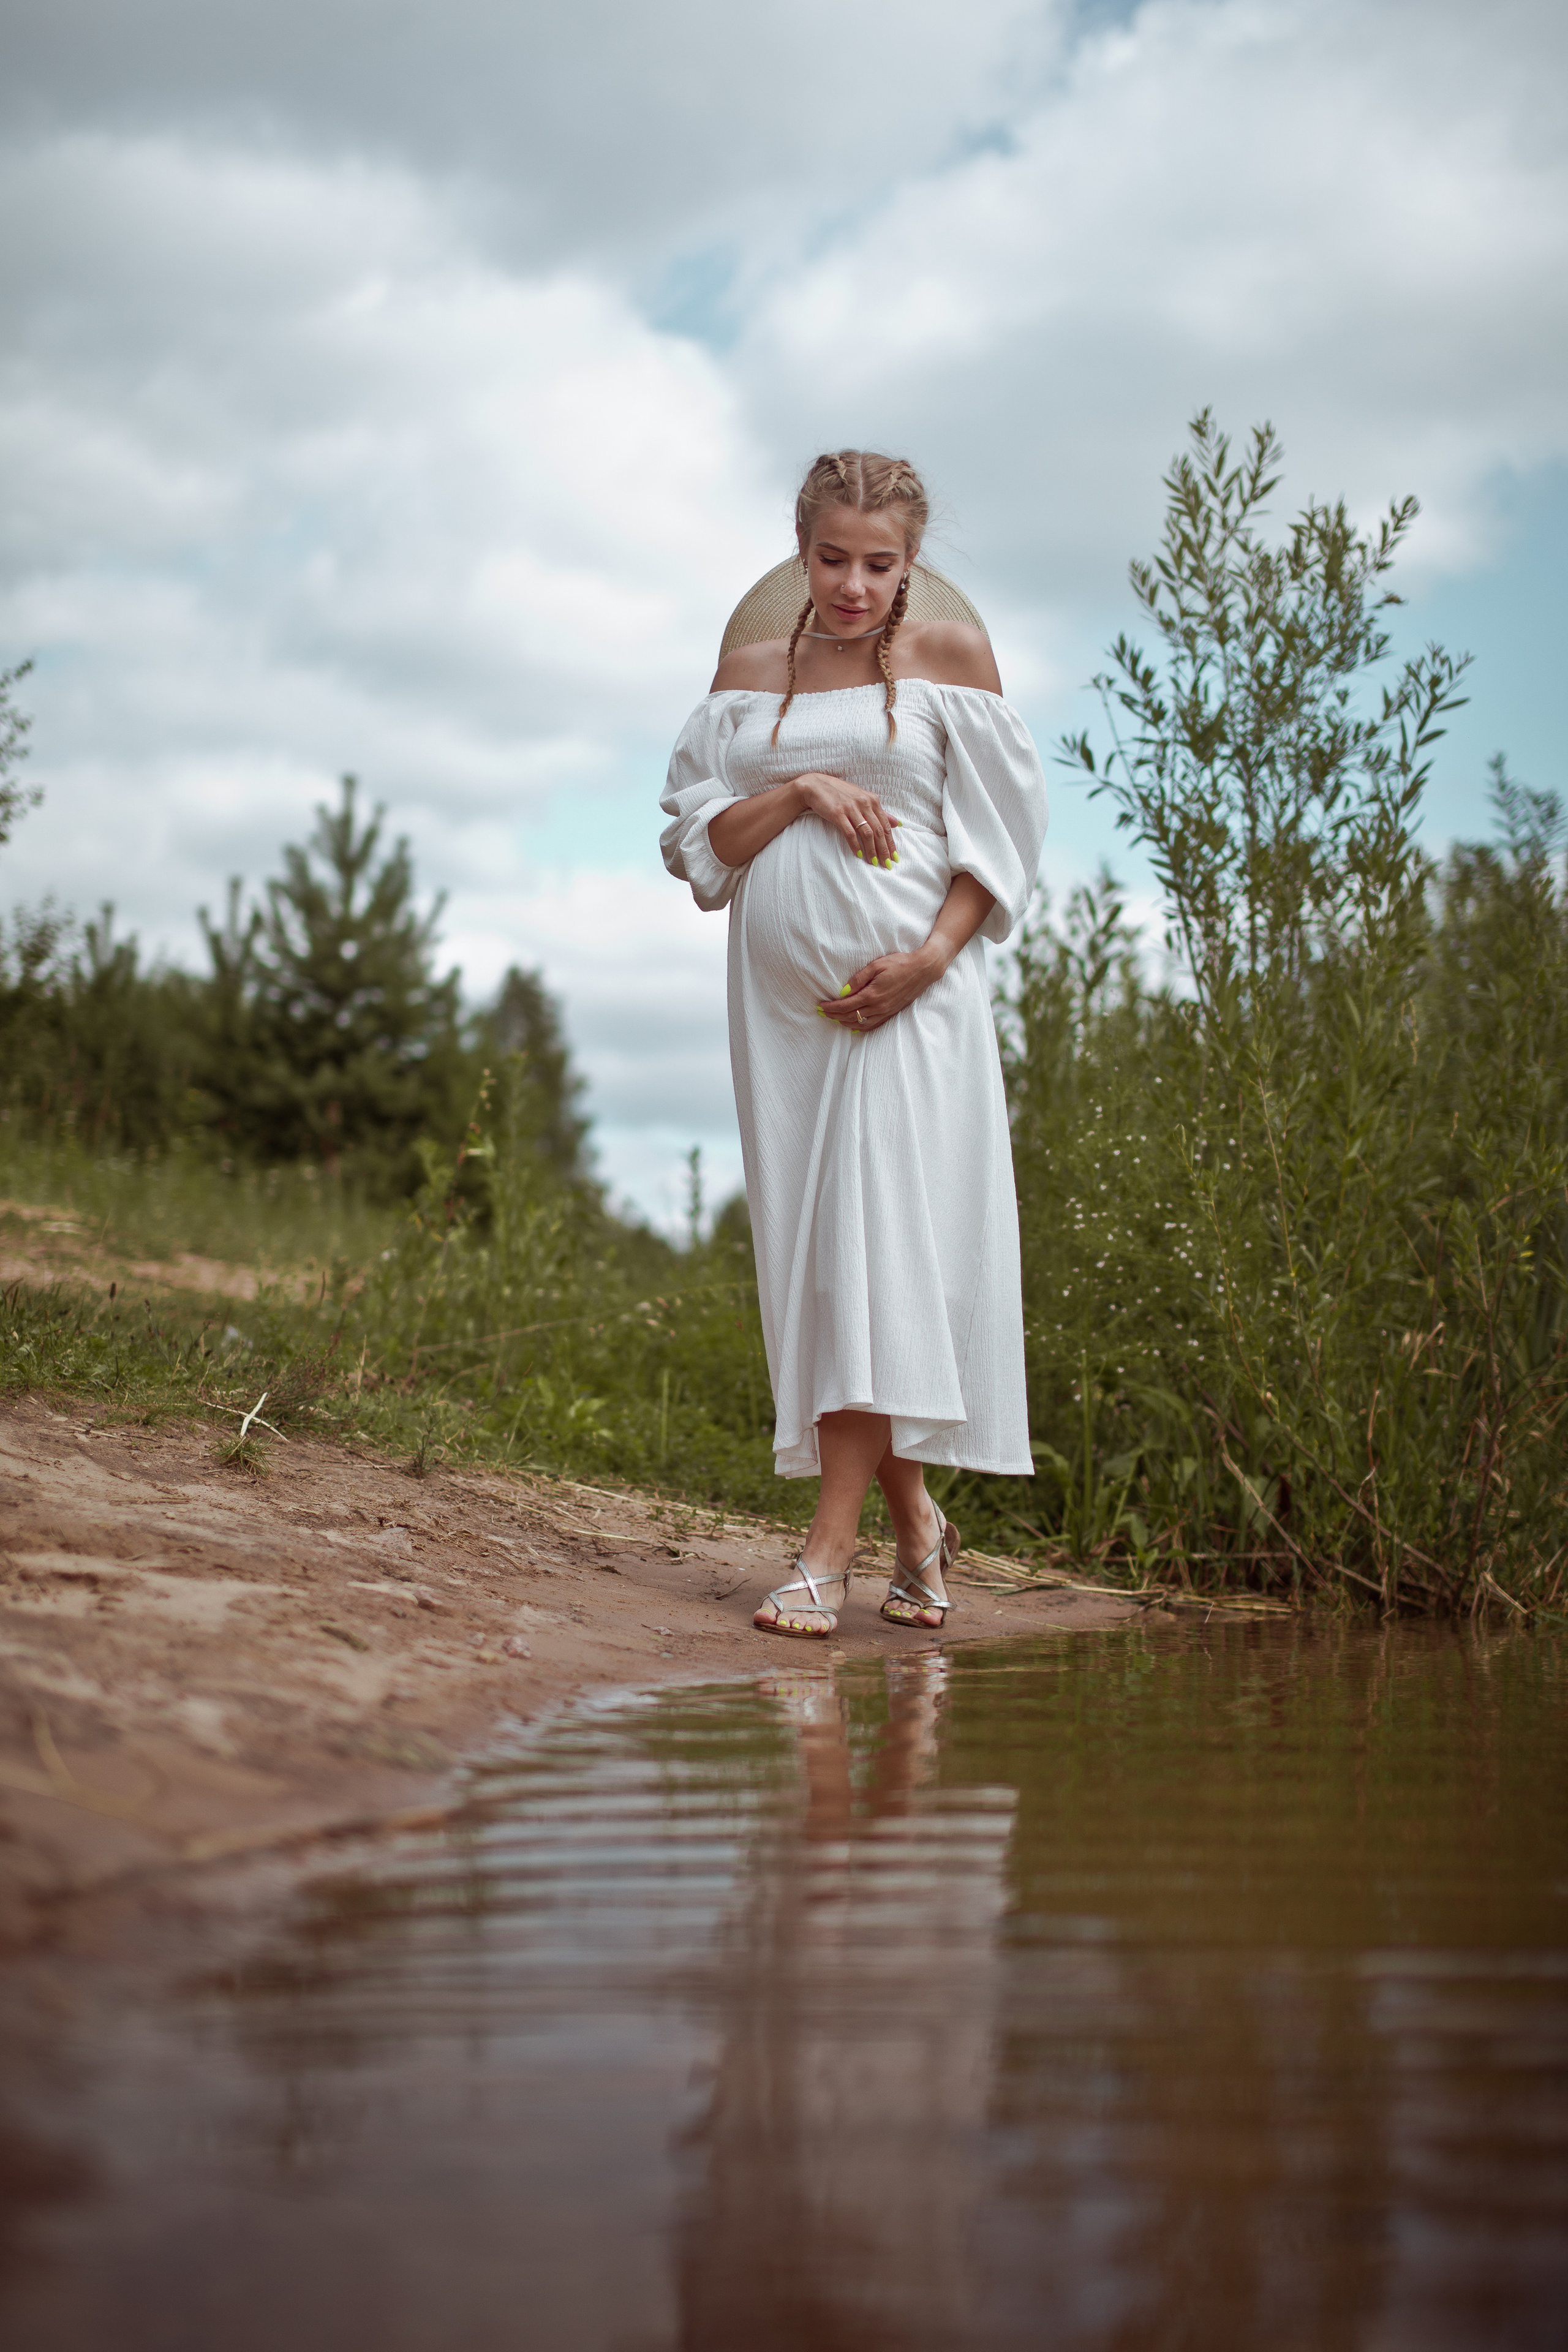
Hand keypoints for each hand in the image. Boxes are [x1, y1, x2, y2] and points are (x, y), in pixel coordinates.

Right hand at [794, 771, 901, 867]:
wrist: (816, 785)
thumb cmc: (839, 793)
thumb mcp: (862, 799)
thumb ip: (878, 812)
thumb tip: (897, 823)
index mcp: (872, 800)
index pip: (885, 825)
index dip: (891, 842)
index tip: (894, 857)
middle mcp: (864, 803)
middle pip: (878, 831)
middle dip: (883, 850)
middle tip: (887, 864)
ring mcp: (851, 808)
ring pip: (866, 833)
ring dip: (871, 850)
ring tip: (874, 862)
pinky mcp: (838, 814)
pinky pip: (850, 833)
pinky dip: (855, 845)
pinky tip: (858, 855)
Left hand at [821, 944, 945, 1031]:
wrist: (923, 970)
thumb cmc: (900, 963)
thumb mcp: (876, 965)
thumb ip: (858, 979)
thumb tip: (843, 991)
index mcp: (872, 994)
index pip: (845, 1005)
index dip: (831, 1007)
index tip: (820, 1006)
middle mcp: (878, 1007)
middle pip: (850, 1016)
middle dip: (834, 1016)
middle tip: (823, 1013)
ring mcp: (886, 1012)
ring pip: (860, 1024)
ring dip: (845, 1023)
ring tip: (834, 1019)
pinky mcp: (892, 1013)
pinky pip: (873, 1025)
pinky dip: (860, 1027)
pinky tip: (854, 1025)